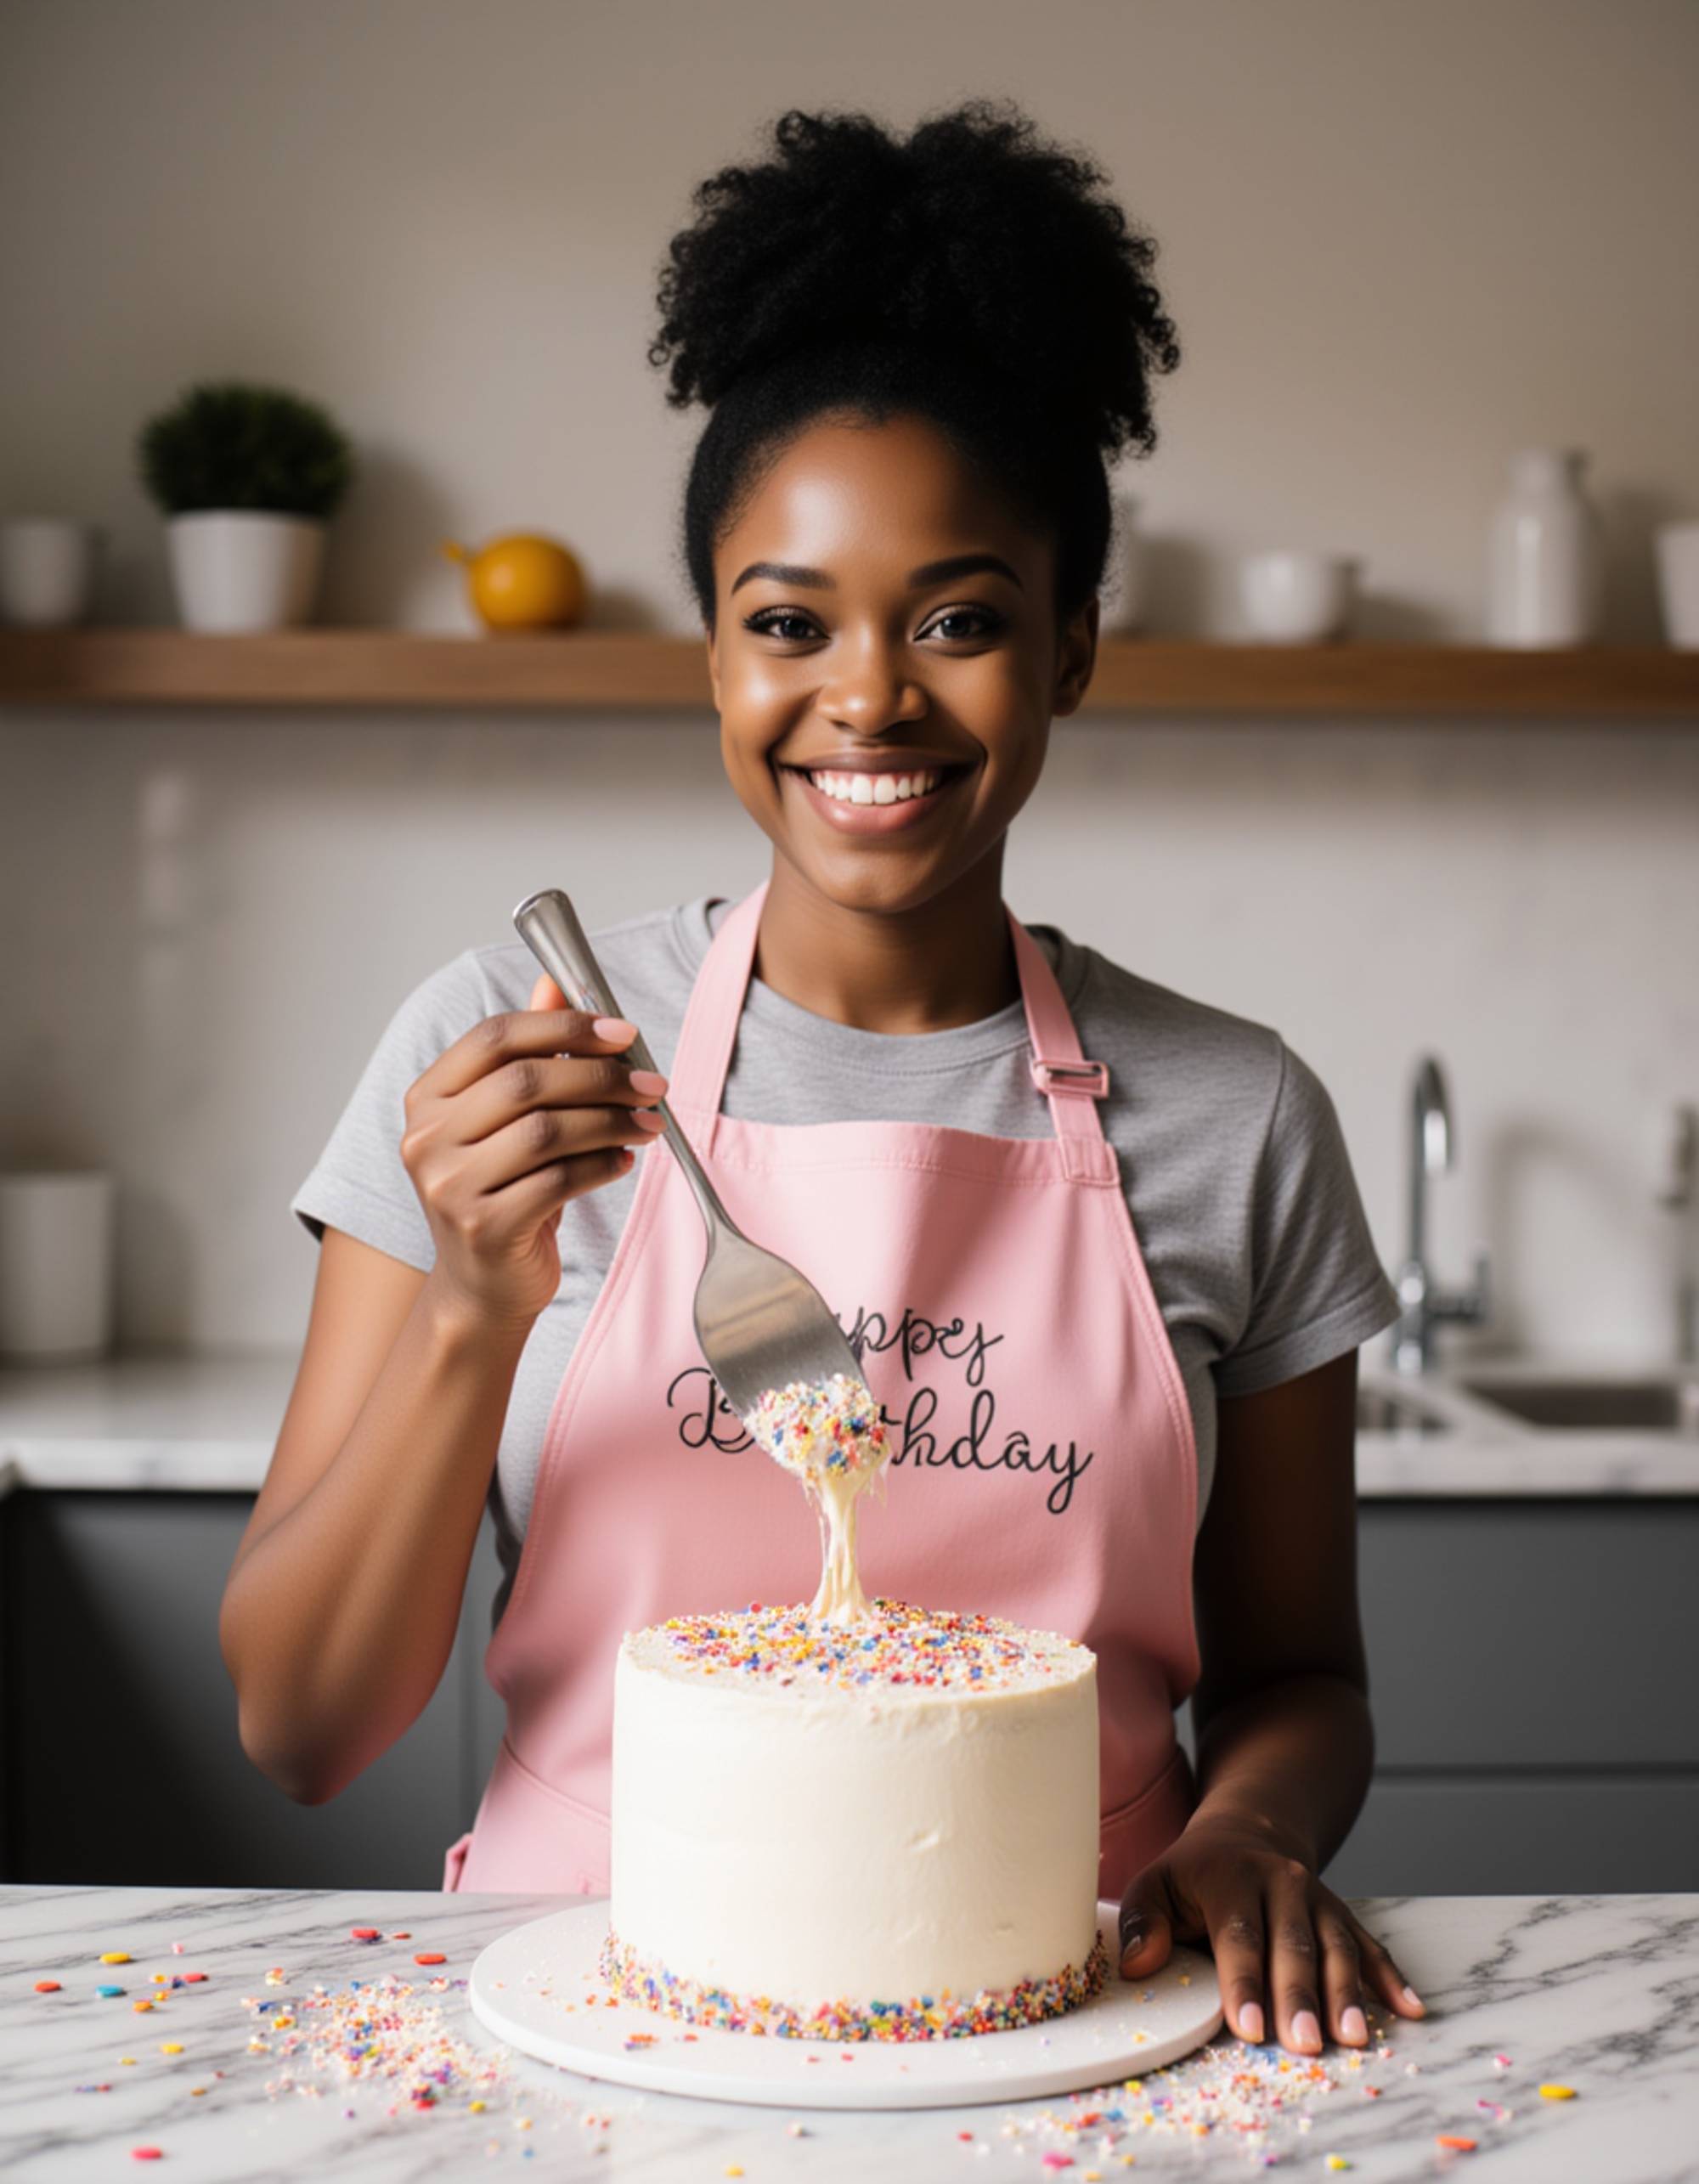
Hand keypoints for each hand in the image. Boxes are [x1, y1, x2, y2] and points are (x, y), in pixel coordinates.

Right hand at [400, 973, 666, 1331]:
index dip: (564, 1027)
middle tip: (652, 1083)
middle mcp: (427, 1137)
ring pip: (547, 1131)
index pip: (495, 1037)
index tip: (622, 1032)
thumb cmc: (502, 1191)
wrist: (482, 1286)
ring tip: (649, 1123)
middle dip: (601, 1076)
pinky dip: (603, 1165)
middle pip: (526, 1082)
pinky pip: (559, 1181)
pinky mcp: (483, 1227)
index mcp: (429, 1097)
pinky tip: (624, 1161)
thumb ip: (528, 1053)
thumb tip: (556, 982)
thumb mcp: (508, 1120)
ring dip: (611, 1121)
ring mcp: (449, 1185)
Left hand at [1118, 1809, 1426, 2053]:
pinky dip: (1391, 1978)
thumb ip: (1142, 1922)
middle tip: (1308, 2044)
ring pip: (1337, 1946)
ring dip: (1348, 1993)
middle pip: (1293, 1944)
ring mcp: (1318, 1897)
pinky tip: (1410, 2011)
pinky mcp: (1342, 1913)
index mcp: (1231, 1877)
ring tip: (1356, 2038)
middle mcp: (1281, 1882)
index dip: (1244, 1983)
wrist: (1247, 1831)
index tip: (1251, 2028)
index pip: (1238, 1935)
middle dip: (1301, 1996)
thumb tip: (1138, 1964)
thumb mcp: (1155, 1884)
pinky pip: (1370, 1945)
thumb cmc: (1193, 1874)